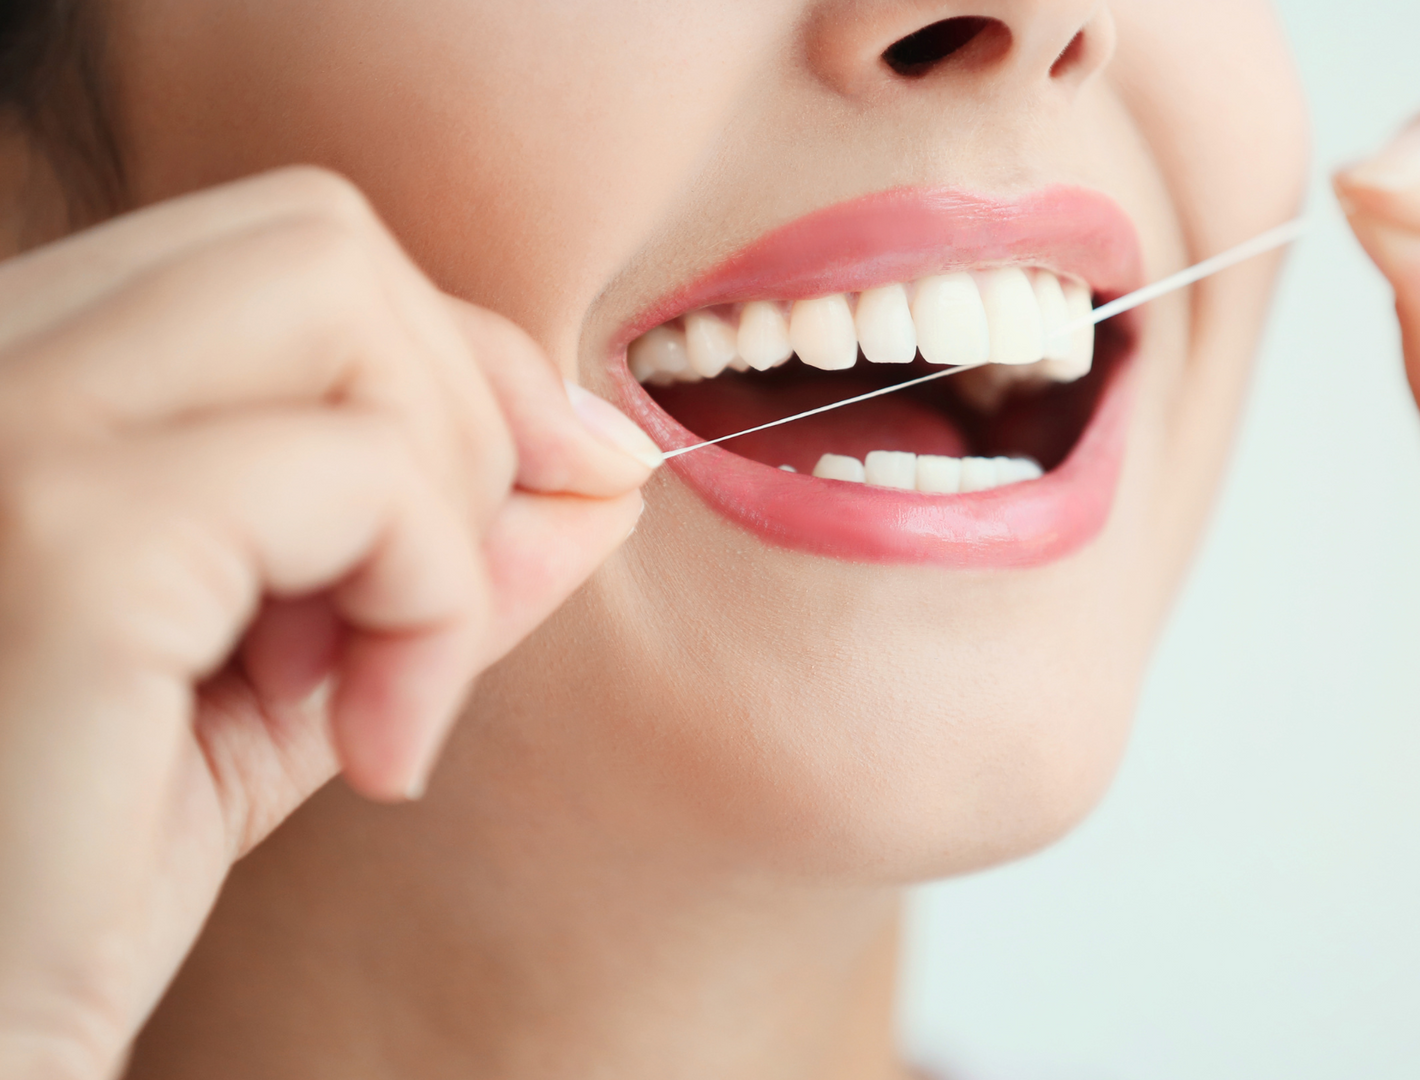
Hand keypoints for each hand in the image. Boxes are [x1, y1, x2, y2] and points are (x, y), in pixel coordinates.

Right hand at [0, 168, 659, 1079]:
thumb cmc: (85, 868)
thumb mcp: (294, 678)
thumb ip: (433, 553)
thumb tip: (606, 465)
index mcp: (14, 369)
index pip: (289, 246)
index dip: (452, 362)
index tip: (549, 495)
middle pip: (324, 238)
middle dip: (465, 409)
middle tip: (443, 604)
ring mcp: (6, 430)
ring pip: (348, 305)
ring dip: (442, 511)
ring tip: (372, 691)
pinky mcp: (64, 540)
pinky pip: (370, 480)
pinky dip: (434, 609)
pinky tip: (376, 752)